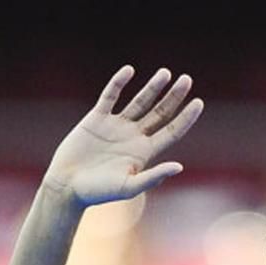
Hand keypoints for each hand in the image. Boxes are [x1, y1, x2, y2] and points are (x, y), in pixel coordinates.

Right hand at [43, 65, 203, 206]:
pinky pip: (109, 97)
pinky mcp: (96, 119)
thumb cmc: (98, 192)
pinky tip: (129, 70)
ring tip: (166, 73)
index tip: (199, 102)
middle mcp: (134, 137)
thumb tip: (180, 167)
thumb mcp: (129, 187)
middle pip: (160, 113)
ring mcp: (116, 127)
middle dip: (174, 96)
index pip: (172, 131)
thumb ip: (154, 176)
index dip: (186, 117)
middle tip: (187, 79)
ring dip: (153, 87)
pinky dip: (119, 83)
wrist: (66, 187)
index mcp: (145, 152)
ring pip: (139, 102)